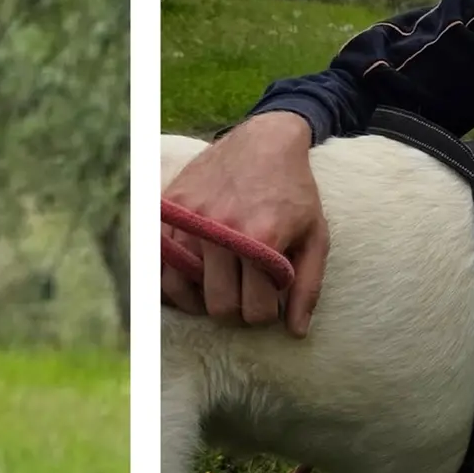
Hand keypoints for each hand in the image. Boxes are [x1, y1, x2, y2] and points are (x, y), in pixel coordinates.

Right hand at [161, 111, 328, 333]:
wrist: (264, 141)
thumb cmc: (295, 193)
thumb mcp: (315, 237)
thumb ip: (308, 287)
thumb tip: (296, 332)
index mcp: (263, 240)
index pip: (256, 310)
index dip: (265, 315)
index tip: (268, 303)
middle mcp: (222, 231)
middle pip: (219, 306)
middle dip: (235, 312)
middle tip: (243, 298)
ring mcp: (191, 219)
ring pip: (181, 290)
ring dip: (199, 299)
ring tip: (216, 289)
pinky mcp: (170, 208)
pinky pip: (158, 262)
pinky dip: (170, 279)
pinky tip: (188, 279)